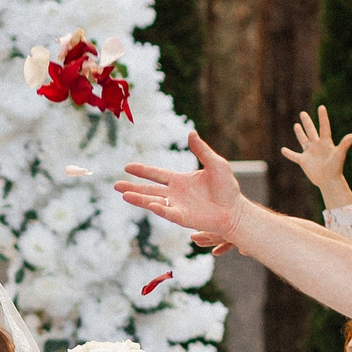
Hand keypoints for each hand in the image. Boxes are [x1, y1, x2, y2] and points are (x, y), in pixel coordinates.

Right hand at [117, 131, 247, 242]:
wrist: (235, 209)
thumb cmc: (227, 188)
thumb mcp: (216, 164)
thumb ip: (202, 150)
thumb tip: (191, 133)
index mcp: (180, 180)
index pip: (157, 174)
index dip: (142, 171)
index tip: (127, 167)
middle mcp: (175, 194)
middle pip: (149, 190)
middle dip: (132, 187)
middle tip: (116, 185)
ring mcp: (178, 207)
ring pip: (153, 202)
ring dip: (139, 199)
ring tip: (124, 195)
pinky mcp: (183, 218)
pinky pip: (168, 212)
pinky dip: (160, 209)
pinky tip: (150, 204)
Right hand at [282, 107, 351, 205]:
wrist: (329, 181)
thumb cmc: (336, 167)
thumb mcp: (340, 153)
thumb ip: (346, 143)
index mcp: (326, 142)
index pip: (324, 127)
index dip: (323, 117)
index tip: (321, 107)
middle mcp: (317, 145)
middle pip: (311, 131)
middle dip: (307, 122)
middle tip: (303, 113)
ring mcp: (310, 153)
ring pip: (303, 140)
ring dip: (299, 133)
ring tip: (296, 125)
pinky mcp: (304, 161)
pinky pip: (294, 156)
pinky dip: (288, 153)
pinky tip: (283, 150)